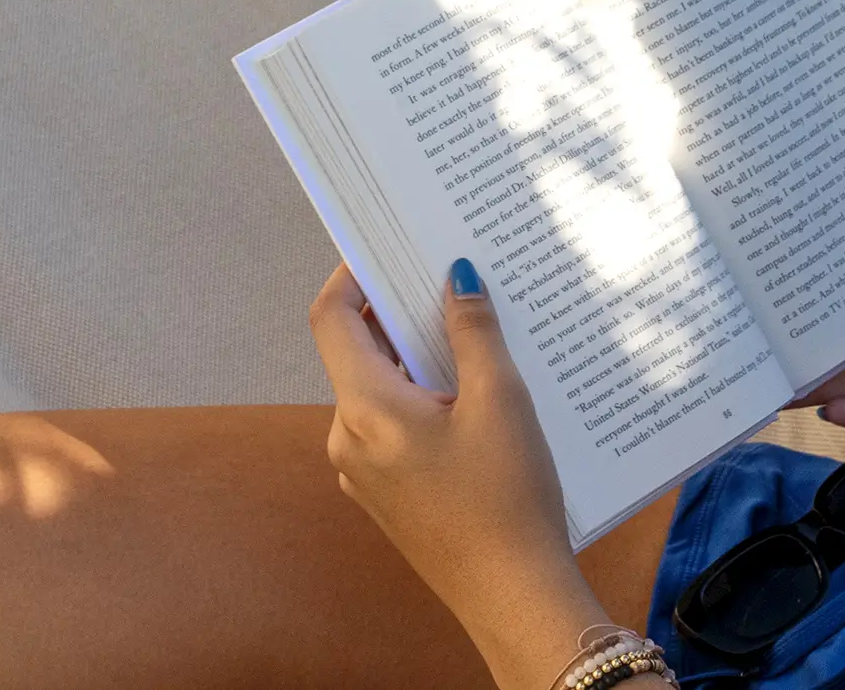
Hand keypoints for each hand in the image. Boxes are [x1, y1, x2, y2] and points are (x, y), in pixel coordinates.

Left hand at [309, 261, 610, 688]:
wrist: (513, 595)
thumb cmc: (507, 498)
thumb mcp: (499, 399)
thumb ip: (473, 331)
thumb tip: (456, 278)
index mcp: (364, 408)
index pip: (331, 318)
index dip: (353, 275)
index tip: (391, 250)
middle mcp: (348, 439)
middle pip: (358, 353)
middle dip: (401, 316)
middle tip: (450, 288)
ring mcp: (362, 472)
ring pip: (379, 391)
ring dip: (419, 362)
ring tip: (477, 346)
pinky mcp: (386, 495)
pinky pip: (394, 428)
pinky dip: (424, 402)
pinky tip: (476, 404)